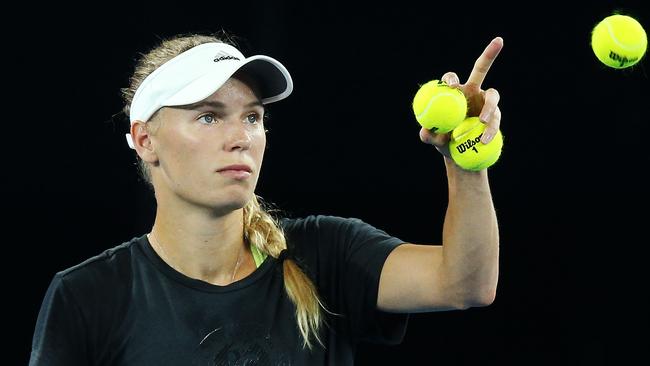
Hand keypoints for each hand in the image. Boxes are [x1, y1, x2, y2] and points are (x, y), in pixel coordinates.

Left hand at [420, 37, 503, 156]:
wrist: (460, 154)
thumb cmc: (444, 140)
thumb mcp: (434, 139)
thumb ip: (429, 135)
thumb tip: (425, 131)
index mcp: (454, 93)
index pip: (451, 78)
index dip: (450, 79)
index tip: (451, 86)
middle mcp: (472, 92)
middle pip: (482, 68)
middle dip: (490, 53)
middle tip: (499, 41)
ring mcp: (486, 103)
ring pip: (493, 96)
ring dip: (489, 107)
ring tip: (482, 121)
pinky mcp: (496, 117)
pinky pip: (495, 121)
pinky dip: (490, 130)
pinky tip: (484, 139)